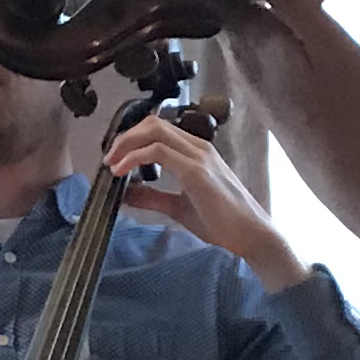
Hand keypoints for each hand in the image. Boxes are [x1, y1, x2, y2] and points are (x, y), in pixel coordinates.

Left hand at [105, 116, 307, 292]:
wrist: (250, 235)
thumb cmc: (222, 222)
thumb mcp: (178, 206)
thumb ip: (152, 197)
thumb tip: (125, 193)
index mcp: (195, 152)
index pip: (157, 129)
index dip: (131, 138)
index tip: (114, 157)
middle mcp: (197, 147)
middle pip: (153, 123)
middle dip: (125, 137)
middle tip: (108, 158)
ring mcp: (198, 156)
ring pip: (154, 131)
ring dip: (126, 144)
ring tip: (111, 164)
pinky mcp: (196, 171)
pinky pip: (158, 152)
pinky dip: (133, 158)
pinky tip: (121, 172)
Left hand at [218, 0, 359, 197]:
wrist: (354, 175)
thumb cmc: (350, 106)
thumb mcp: (327, 42)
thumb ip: (292, 1)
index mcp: (256, 44)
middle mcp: (248, 67)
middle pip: (240, 19)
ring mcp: (260, 91)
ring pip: (254, 43)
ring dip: (272, 21)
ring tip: (302, 4)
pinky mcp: (275, 109)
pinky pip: (267, 65)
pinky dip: (281, 46)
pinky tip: (307, 47)